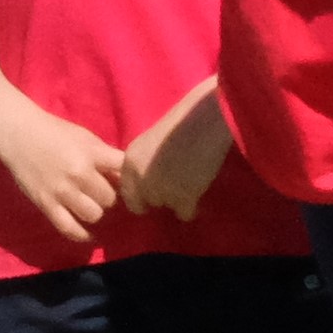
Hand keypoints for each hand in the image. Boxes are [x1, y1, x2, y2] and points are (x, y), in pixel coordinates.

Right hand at [0, 110, 125, 246]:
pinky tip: (88, 235)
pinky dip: (82, 235)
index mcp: (92, 154)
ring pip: (94, 215)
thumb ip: (106, 156)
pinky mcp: (46, 204)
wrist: (18, 134)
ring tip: (91, 206)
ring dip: (96, 211)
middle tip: (102, 193)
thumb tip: (126, 177)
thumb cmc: (54, 132)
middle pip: (110, 198)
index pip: (123, 171)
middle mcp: (79, 174)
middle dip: (109, 196)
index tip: (125, 182)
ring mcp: (62, 192)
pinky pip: (69, 228)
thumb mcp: (86, 137)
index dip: (128, 178)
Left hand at [117, 81, 231, 221]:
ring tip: (191, 184)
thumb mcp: (153, 140)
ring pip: (166, 207)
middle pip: (145, 202)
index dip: (141, 193)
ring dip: (177, 200)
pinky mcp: (181, 198)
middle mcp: (139, 178)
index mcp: (130, 160)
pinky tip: (199, 193)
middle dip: (159, 198)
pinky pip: (184, 214)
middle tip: (177, 188)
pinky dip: (192, 207)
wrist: (205, 119)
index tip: (155, 191)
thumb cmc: (184, 122)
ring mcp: (159, 190)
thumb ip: (146, 162)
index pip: (127, 191)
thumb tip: (149, 181)